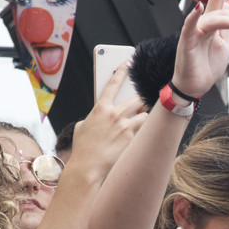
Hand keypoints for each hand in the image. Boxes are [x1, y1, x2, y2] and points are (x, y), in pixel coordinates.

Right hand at [71, 66, 147, 181]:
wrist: (88, 167)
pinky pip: (144, 130)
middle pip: (136, 99)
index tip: (128, 62)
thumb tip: (100, 118)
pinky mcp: (132, 138)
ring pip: (144, 115)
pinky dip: (144, 131)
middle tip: (145, 100)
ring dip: (145, 117)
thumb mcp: (82, 127)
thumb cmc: (83, 149)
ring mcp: (124, 126)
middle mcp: (114, 114)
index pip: (113, 84)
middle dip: (142, 99)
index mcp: (100, 109)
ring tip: (143, 121)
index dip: (122, 71)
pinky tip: (143, 135)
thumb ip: (93, 118)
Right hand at [172, 0, 228, 99]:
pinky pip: (189, 27)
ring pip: (213, 19)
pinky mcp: (187, 43)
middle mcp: (201, 25)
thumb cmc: (205, 67)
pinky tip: (199, 8)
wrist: (195, 87)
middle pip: (221, 11)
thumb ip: (226, 27)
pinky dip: (193, 17)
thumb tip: (227, 5)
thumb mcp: (223, 44)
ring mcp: (194, 33)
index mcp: (211, 25)